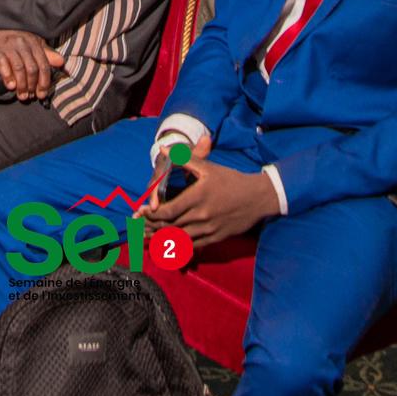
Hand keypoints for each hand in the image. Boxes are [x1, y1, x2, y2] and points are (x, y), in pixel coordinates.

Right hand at [0, 29, 62, 100]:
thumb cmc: (16, 38)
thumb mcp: (33, 42)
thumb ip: (47, 53)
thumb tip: (61, 62)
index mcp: (34, 43)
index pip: (43, 65)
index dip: (44, 82)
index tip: (42, 94)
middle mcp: (23, 45)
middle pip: (32, 69)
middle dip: (32, 85)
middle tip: (30, 96)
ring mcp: (9, 47)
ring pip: (19, 68)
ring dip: (21, 85)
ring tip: (21, 95)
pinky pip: (3, 64)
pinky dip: (7, 76)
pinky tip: (10, 86)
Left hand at [143, 153, 275, 246]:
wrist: (257, 198)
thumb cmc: (231, 180)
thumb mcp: (208, 167)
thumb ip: (185, 158)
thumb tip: (164, 148)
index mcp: (197, 197)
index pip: (168, 211)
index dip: (152, 214)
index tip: (142, 212)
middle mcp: (201, 216)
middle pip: (170, 226)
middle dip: (152, 227)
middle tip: (139, 227)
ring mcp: (208, 229)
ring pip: (179, 238)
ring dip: (162, 239)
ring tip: (147, 238)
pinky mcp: (215, 238)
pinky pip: (193, 246)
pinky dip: (178, 247)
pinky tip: (169, 246)